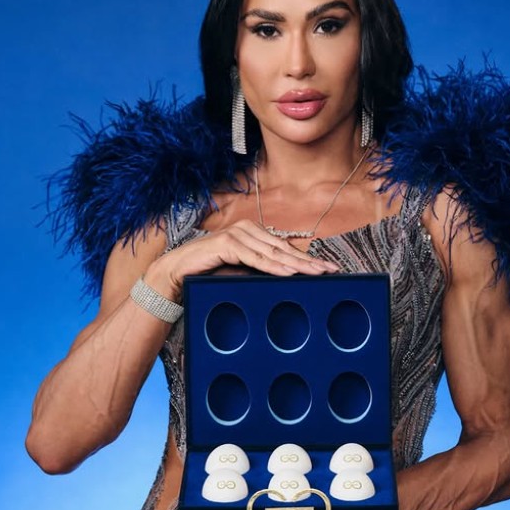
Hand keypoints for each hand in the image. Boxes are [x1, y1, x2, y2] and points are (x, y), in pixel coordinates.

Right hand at [145, 219, 338, 298]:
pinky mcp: (227, 242)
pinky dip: (273, 266)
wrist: (177, 272)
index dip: (309, 259)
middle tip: (332, 271)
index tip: (330, 269)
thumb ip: (262, 270)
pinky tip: (289, 272)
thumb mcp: (242, 271)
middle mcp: (248, 229)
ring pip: (274, 252)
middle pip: (285, 249)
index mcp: (254, 234)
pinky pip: (255, 257)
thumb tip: (289, 280)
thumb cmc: (210, 273)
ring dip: (296, 264)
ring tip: (316, 273)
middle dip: (310, 262)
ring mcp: (238, 234)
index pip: (287, 248)